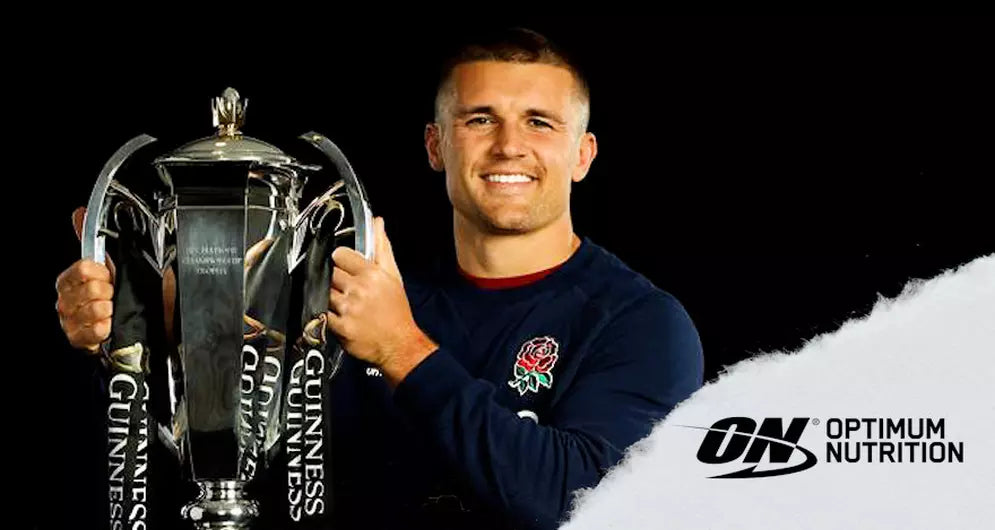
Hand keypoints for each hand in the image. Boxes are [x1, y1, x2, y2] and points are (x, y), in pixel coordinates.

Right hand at [56, 207, 115, 352]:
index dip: (102, 272)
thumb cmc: (126, 294)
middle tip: (115, 295)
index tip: (110, 276)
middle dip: (109, 292)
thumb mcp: (115, 264)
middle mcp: (67, 300)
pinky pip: (95, 332)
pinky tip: (110, 326)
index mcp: (71, 278)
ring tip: (114, 311)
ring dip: (110, 310)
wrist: (144, 324)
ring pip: (93, 311)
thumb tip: (79, 213)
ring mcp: (71, 321)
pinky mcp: (78, 341)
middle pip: (90, 289)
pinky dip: (107, 329)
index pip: (83, 268)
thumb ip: (94, 239)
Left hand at [326, 217, 436, 386]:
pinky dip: (324, 315)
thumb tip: (377, 224)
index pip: (339, 254)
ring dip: (329, 297)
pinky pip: (321, 314)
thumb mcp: (393, 276)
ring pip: (323, 292)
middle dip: (335, 280)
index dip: (340, 260)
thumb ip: (382, 247)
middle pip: (329, 273)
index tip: (343, 267)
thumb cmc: (397, 312)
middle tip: (345, 289)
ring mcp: (349, 309)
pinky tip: (337, 316)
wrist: (399, 345)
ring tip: (343, 304)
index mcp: (372, 274)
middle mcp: (359, 290)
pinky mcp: (341, 328)